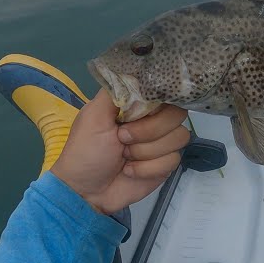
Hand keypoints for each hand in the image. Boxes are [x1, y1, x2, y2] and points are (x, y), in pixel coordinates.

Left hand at [51, 90, 189, 213]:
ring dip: (146, 151)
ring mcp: (161, 143)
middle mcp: (152, 120)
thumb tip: (140, 72)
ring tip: (124, 157)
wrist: (85, 191)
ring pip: (178, 138)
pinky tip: (130, 171)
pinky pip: (172, 160)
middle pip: (177, 114)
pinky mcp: (165, 165)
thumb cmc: (85, 150)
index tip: (143, 110)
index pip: (165, 91)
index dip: (159, 100)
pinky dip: (147, 168)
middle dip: (149, 130)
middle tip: (122, 138)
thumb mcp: (94, 114)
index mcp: (136, 104)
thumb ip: (116, 90)